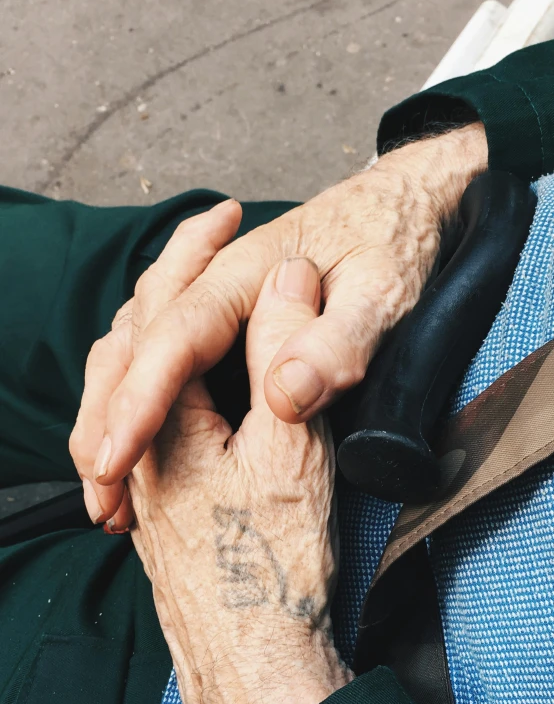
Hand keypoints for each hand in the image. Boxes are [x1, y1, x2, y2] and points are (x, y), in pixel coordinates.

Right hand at [71, 123, 486, 523]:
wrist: (398, 205)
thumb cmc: (393, 243)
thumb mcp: (382, 293)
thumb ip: (337, 342)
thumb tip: (284, 395)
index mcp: (243, 274)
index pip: (175, 340)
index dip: (139, 403)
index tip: (116, 464)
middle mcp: (214, 286)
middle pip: (131, 346)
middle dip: (105, 420)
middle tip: (102, 498)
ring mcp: (212, 301)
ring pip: (132, 350)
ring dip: (108, 414)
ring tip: (106, 484)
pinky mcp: (219, 320)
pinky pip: (160, 355)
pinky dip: (134, 397)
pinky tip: (136, 439)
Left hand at [128, 256, 351, 703]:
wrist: (254, 655)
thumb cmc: (273, 563)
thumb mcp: (296, 451)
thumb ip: (293, 357)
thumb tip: (290, 279)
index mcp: (170, 415)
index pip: (166, 307)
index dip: (197, 247)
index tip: (228, 212)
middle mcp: (144, 436)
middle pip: (134, 333)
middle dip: (171, 275)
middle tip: (208, 236)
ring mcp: (148, 466)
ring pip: (132, 370)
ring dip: (160, 320)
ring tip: (189, 292)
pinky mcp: (164, 491)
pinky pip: (149, 406)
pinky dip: (164, 366)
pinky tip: (192, 374)